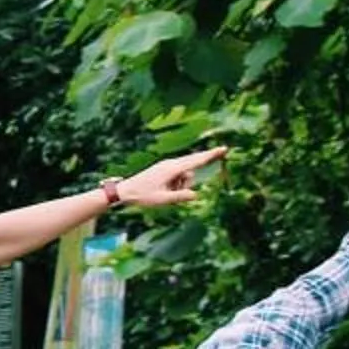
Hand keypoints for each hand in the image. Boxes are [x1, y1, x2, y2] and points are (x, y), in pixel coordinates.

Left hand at [111, 145, 228, 207]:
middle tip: (196, 178)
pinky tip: (165, 192)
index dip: (211, 155)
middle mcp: (170, 164)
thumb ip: (180, 197)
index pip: (196, 161)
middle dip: (195, 177)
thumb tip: (196, 194)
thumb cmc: (143, 195)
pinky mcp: (164, 170)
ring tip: (166, 194)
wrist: (125, 190)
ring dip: (182, 186)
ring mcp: (167, 166)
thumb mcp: (163, 200)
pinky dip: (177, 185)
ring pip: (185, 175)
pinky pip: (178, 177)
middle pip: (192, 167)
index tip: (224, 148)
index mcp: (171, 168)